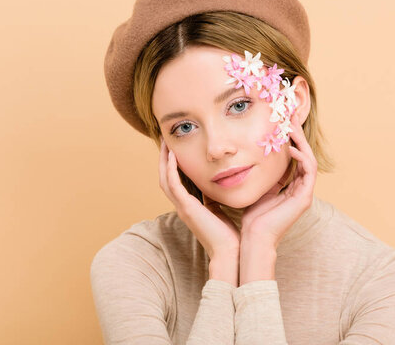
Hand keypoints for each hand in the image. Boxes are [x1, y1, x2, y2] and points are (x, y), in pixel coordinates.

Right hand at [159, 139, 240, 259]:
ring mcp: (182, 207)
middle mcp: (182, 206)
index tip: (175, 149)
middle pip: (165, 178)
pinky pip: (173, 184)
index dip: (173, 166)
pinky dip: (171, 169)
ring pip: (164, 179)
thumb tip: (221, 183)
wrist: (231, 252)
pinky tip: (172, 155)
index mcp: (189, 207)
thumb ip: (215, 198)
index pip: (175, 182)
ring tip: (165, 144)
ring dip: (163, 161)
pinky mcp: (186, 208)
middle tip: (165, 141)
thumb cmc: (229, 235)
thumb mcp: (220, 210)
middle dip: (164, 159)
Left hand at [240, 113, 317, 248]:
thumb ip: (258, 176)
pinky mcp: (304, 198)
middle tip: (291, 116)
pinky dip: (302, 158)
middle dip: (298, 134)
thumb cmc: (251, 218)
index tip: (282, 121)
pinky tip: (291, 148)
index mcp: (289, 186)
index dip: (290, 139)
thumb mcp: (255, 189)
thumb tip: (245, 158)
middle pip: (304, 154)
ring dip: (301, 141)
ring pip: (309, 159)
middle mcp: (299, 188)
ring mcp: (304, 193)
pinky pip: (308, 172)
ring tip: (292, 127)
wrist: (254, 239)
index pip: (293, 157)